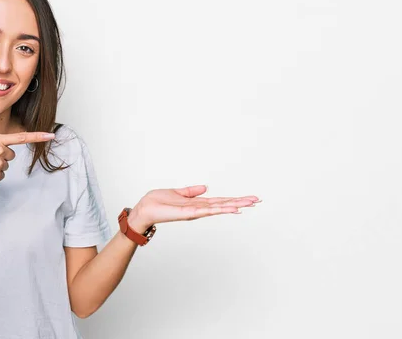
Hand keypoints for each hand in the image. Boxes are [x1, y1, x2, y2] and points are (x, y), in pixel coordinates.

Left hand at [127, 185, 260, 232]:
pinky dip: (219, 209)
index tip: (249, 198)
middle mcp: (198, 209)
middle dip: (240, 202)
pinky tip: (230, 208)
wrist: (143, 209)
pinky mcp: (188, 213)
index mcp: (196, 204)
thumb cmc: (156, 202)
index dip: (234, 199)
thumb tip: (205, 187)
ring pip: (218, 208)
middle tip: (257, 200)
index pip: (219, 201)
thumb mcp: (177, 192)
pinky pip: (206, 211)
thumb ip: (191, 191)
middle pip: (223, 204)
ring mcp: (194, 212)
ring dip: (234, 205)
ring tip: (249, 203)